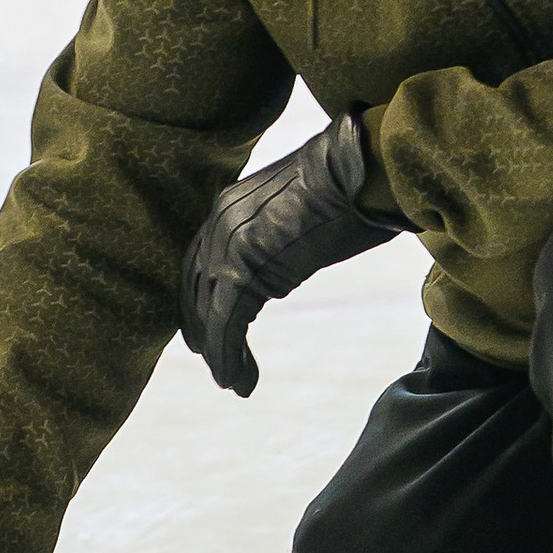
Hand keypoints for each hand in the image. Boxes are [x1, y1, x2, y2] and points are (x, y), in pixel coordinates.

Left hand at [179, 109, 399, 396]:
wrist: (356, 167)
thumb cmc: (348, 182)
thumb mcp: (303, 205)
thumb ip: (283, 227)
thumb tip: (295, 243)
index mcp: (228, 205)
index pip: (200, 262)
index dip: (200, 299)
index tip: (207, 328)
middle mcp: (217, 225)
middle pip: (196, 289)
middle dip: (203, 330)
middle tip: (215, 364)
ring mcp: (226, 248)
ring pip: (209, 314)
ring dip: (219, 356)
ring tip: (233, 384)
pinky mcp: (244, 272)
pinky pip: (226, 326)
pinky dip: (229, 359)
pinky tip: (240, 382)